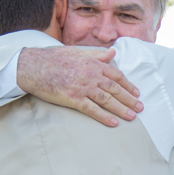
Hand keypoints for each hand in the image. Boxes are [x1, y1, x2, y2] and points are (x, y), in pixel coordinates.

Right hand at [17, 47, 142, 126]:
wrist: (32, 66)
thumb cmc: (53, 58)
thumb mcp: (77, 51)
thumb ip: (96, 54)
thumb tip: (113, 52)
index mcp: (92, 63)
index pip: (116, 75)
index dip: (128, 84)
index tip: (136, 92)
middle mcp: (90, 75)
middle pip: (115, 88)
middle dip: (129, 99)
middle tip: (141, 107)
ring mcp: (82, 87)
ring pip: (106, 100)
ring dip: (121, 109)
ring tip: (133, 116)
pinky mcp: (72, 99)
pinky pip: (91, 109)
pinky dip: (104, 116)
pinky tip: (114, 122)